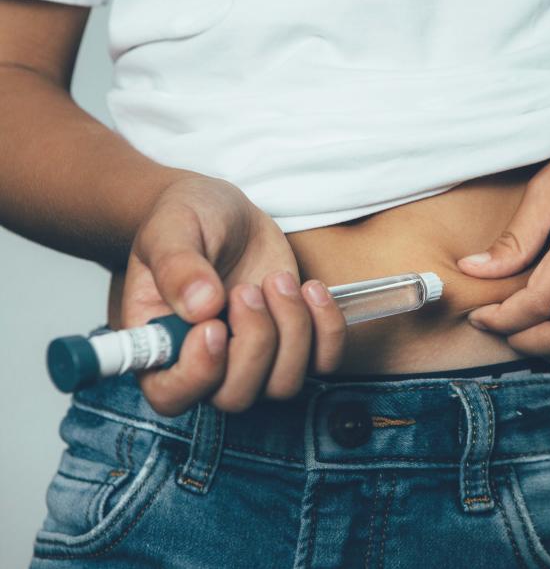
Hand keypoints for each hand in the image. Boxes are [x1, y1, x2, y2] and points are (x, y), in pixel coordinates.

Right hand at [120, 176, 346, 415]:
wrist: (225, 213)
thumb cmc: (187, 221)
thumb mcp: (171, 229)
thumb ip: (177, 266)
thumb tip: (201, 307)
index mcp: (160, 346)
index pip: (171, 396)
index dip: (197, 375)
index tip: (214, 327)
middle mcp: (206, 365)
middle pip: (236, 396)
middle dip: (254, 342)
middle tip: (247, 289)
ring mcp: (253, 361)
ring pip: (284, 385)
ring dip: (291, 330)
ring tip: (276, 279)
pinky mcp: (293, 346)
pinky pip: (324, 362)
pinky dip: (327, 329)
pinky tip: (311, 288)